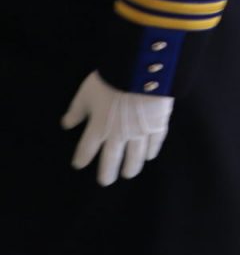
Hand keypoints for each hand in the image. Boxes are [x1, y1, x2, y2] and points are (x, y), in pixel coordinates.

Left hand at [61, 72, 173, 186]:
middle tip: (106, 181)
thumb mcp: (87, 93)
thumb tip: (66, 124)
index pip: (87, 149)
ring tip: (129, 174)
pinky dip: (151, 151)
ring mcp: (140, 132)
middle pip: (112, 159)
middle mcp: (119, 135)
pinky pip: (155, 142)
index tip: (79, 165)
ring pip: (135, 155)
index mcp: (99, 128)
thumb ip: (77, 110)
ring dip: (131, 167)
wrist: (143, 72)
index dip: (82, 158)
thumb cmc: (112, 80)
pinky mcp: (158, 125)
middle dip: (107, 172)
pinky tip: (149, 156)